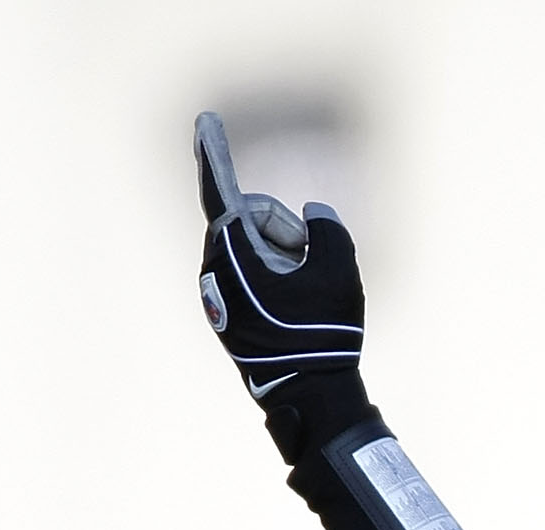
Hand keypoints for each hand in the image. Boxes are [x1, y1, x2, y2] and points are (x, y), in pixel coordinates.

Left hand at [195, 112, 364, 409]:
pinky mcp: (226, 311)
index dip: (215, 152)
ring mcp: (218, 291)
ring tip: (305, 301)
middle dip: (287, 234)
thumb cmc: (322, 333)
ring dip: (286, 260)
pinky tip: (296, 312)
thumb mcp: (339, 271)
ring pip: (256, 249)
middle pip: (253, 220)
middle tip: (311, 268)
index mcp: (233, 251)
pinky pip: (255, 275)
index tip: (205, 121)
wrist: (308, 395)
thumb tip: (315, 217)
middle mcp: (215, 266)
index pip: (221, 190)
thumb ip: (329, 229)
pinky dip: (279, 280)